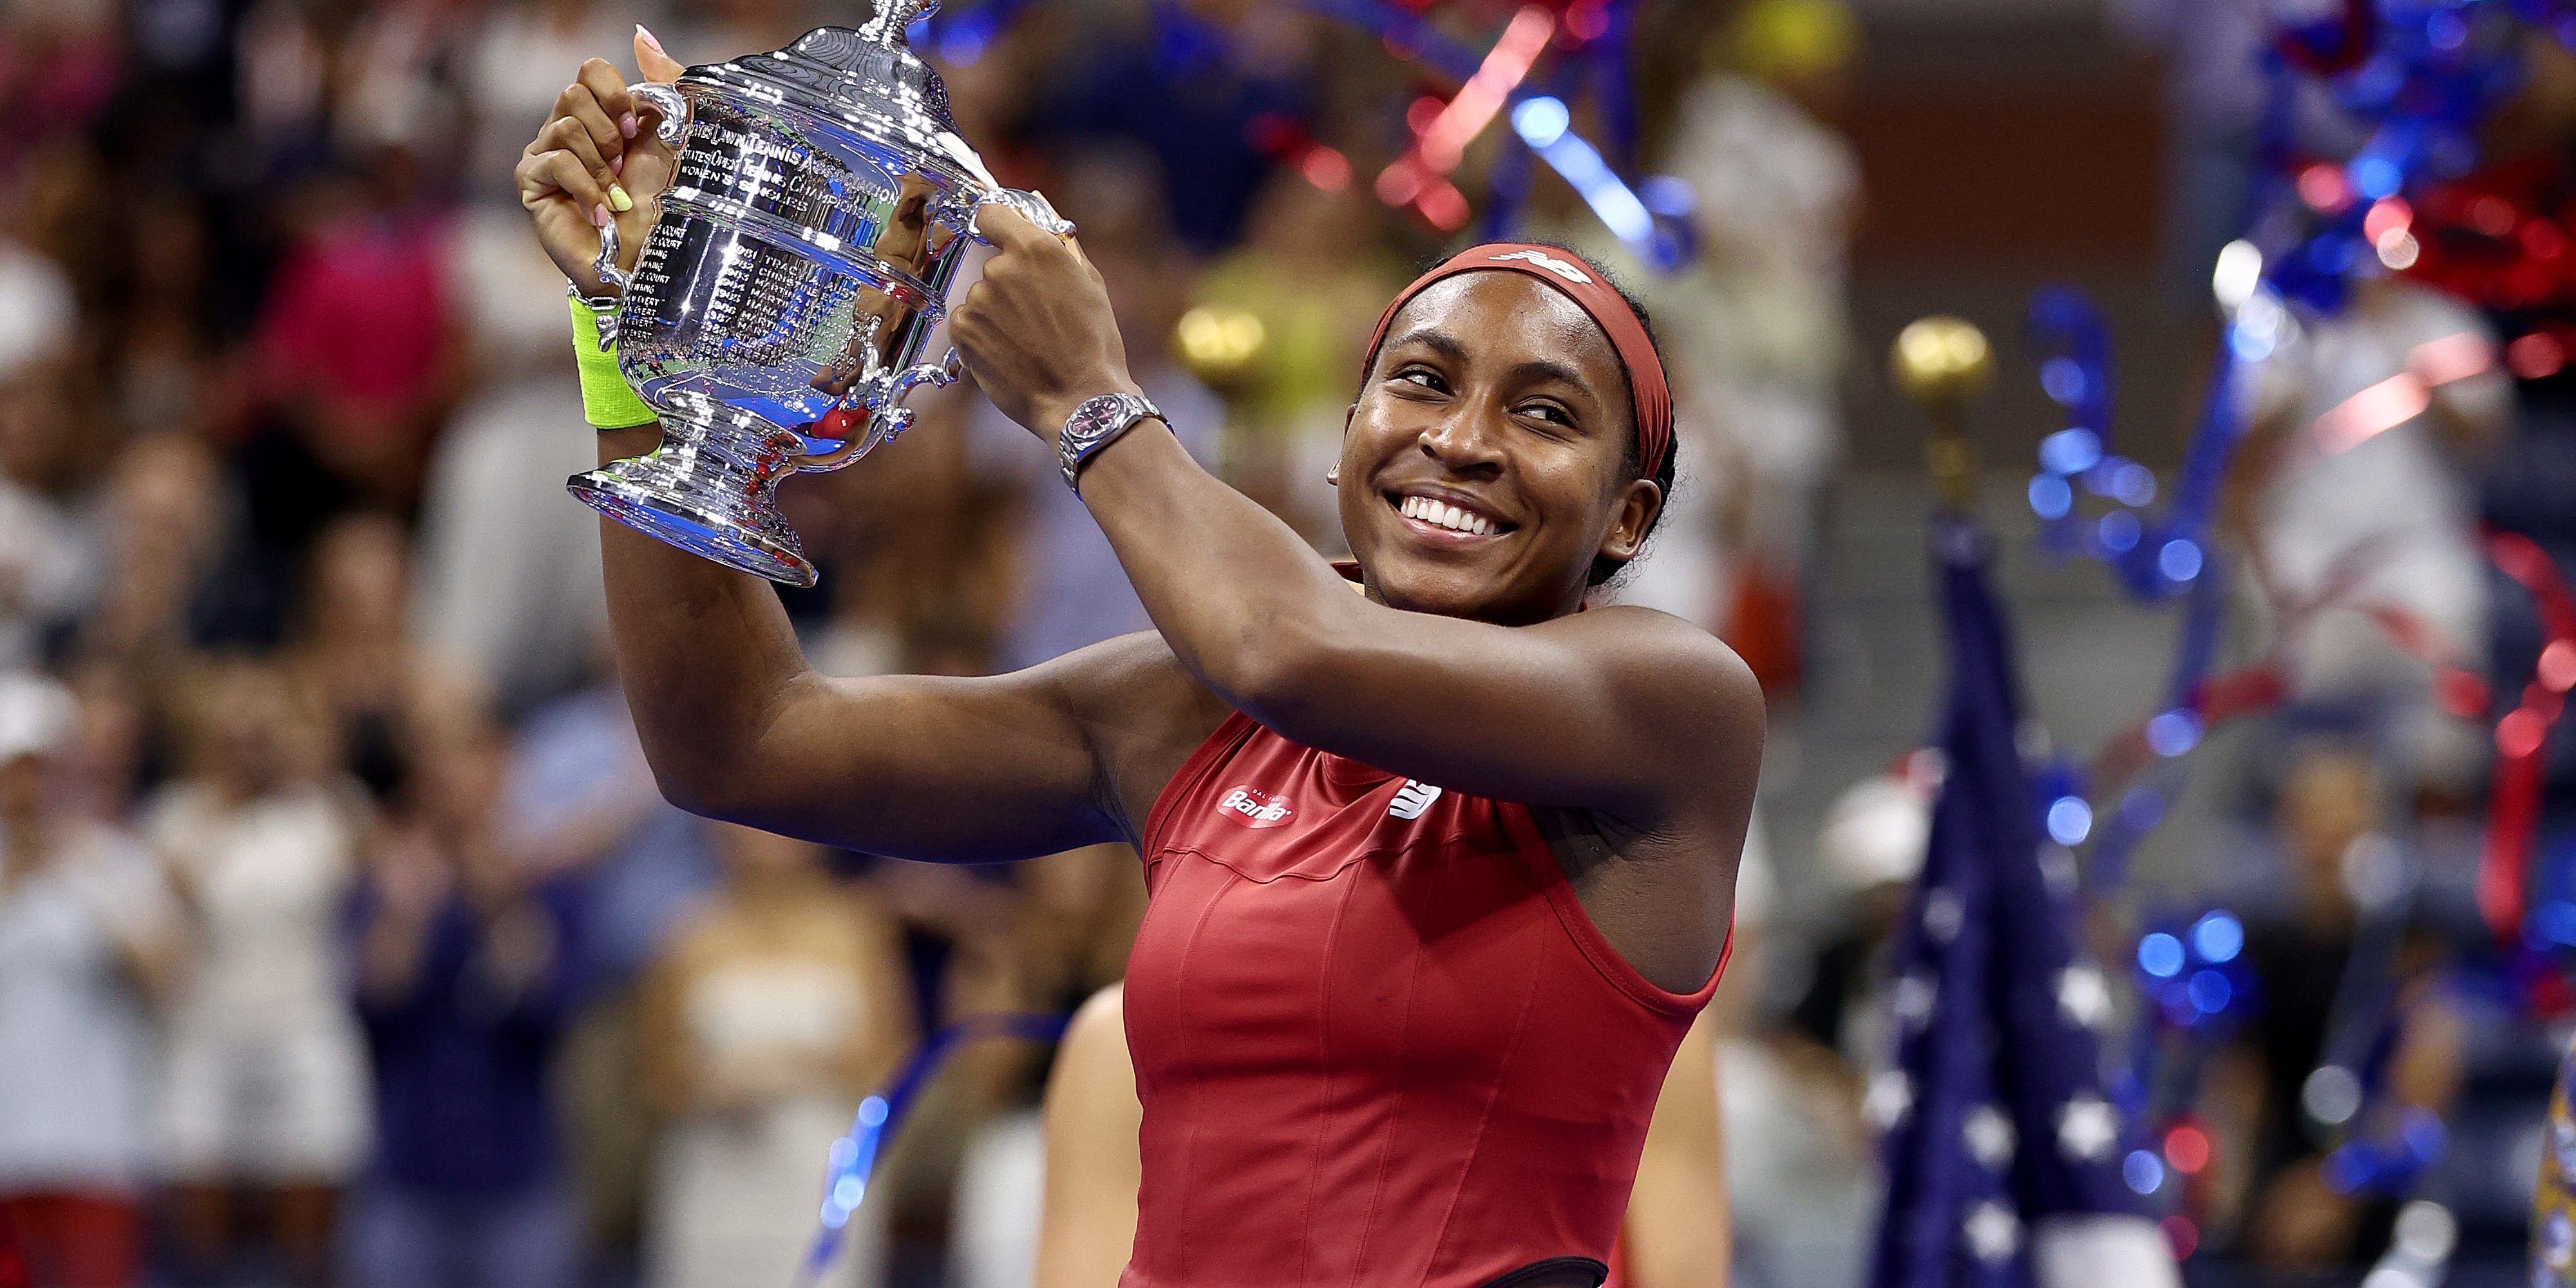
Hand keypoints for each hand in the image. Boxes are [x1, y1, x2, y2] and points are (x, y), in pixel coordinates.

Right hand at [517, 29, 684, 297]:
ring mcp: (545, 155)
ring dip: (601, 165)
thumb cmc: (664, 206)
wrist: (650, 262)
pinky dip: (587, 187)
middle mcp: (567, 129)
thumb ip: (664, 84)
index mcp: (601, 115)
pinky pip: (555, 161)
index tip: (637, 126)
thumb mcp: (674, 137)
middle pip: (572, 93)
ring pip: (564, 126)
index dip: (615, 93)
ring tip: (615, 194)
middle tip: (624, 164)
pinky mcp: (532, 184)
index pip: (590, 70)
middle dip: (608, 131)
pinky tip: (602, 212)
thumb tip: (641, 34)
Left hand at [947, 204, 1140, 438]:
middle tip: (1038, 318)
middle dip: (1011, 285)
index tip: (1001, 237)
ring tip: (1028, 343)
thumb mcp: (1090, 283)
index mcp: (1037, 248)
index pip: (992, 213)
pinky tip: (1011, 355)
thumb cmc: (1094, 344)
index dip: (998, 225)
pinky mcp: (963, 332)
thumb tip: (1036, 204)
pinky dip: (984, 337)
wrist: (1080, 402)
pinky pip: (968, 324)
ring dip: (998, 314)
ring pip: (982, 298)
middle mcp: (1001, 269)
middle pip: (993, 264)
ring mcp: (978, 300)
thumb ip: (1059, 240)